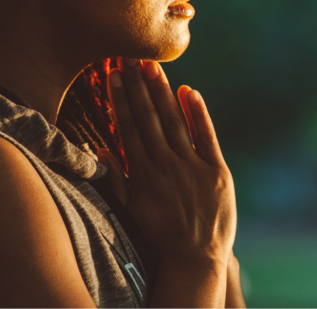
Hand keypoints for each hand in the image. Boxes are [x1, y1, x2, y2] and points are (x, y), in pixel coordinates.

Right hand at [104, 58, 236, 273]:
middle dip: (138, 86)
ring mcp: (191, 167)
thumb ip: (116, 179)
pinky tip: (188, 92)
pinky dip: (197, 113)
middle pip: (149, 118)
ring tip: (151, 67)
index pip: (128, 128)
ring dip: (162, 92)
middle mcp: (165, 166)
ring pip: (173, 122)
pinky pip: (206, 135)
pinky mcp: (216, 170)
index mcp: (142, 174)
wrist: (194, 259)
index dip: (121, 99)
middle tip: (129, 58)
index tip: (113, 74)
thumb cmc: (160, 236)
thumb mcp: (131, 211)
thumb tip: (99, 150)